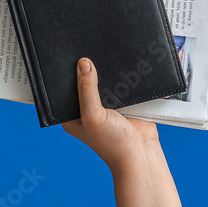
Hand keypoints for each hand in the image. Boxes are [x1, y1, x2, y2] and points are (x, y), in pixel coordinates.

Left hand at [62, 58, 158, 173]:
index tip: (67, 56)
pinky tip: (120, 63)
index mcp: (72, 115)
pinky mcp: (124, 103)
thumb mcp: (92, 115)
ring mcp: (106, 106)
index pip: (64, 89)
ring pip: (103, 82)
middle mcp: (88, 110)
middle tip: (86, 50)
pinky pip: (121, 85)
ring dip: (106, 72)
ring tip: (103, 51)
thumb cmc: (113, 144)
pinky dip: (122, 77)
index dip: (65, 74)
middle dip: (87, 70)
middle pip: (84, 83)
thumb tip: (83, 63)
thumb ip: (86, 90)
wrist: (143, 156)